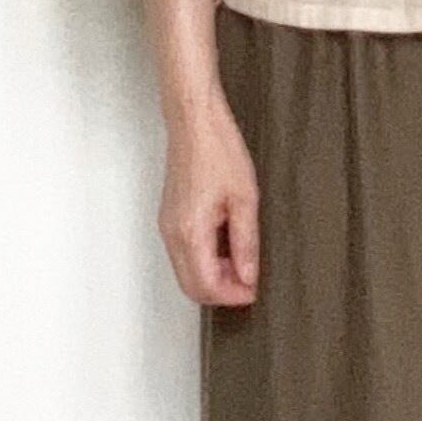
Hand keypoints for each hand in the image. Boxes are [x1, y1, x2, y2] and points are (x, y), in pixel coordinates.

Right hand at [161, 100, 259, 305]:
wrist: (195, 124)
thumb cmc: (218, 150)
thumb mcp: (245, 200)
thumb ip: (246, 244)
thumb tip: (248, 275)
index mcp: (191, 232)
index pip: (206, 286)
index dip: (232, 296)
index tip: (253, 291)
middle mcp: (173, 233)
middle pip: (191, 287)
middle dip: (221, 292)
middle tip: (248, 283)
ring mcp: (168, 226)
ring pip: (185, 273)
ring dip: (213, 277)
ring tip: (241, 263)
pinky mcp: (170, 218)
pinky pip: (183, 254)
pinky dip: (204, 262)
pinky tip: (226, 247)